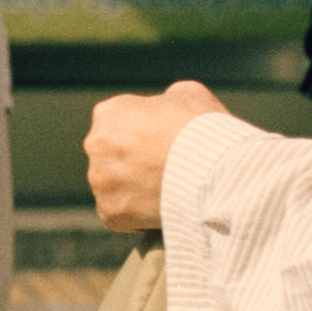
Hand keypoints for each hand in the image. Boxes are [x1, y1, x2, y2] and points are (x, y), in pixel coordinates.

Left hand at [80, 84, 222, 228]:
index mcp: (109, 114)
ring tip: (168, 189)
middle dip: (135, 163)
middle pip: (113, 156)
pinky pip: (120, 214)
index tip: (164, 144)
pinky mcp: (110, 211)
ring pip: (114, 186)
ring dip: (134, 189)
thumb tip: (164, 108)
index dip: (144, 135)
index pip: (119, 124)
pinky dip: (137, 215)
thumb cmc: (205, 130)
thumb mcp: (188, 95)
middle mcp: (95, 145)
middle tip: (166, 170)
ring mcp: (100, 180)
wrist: (216, 172)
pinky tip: (162, 207)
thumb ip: (165, 100)